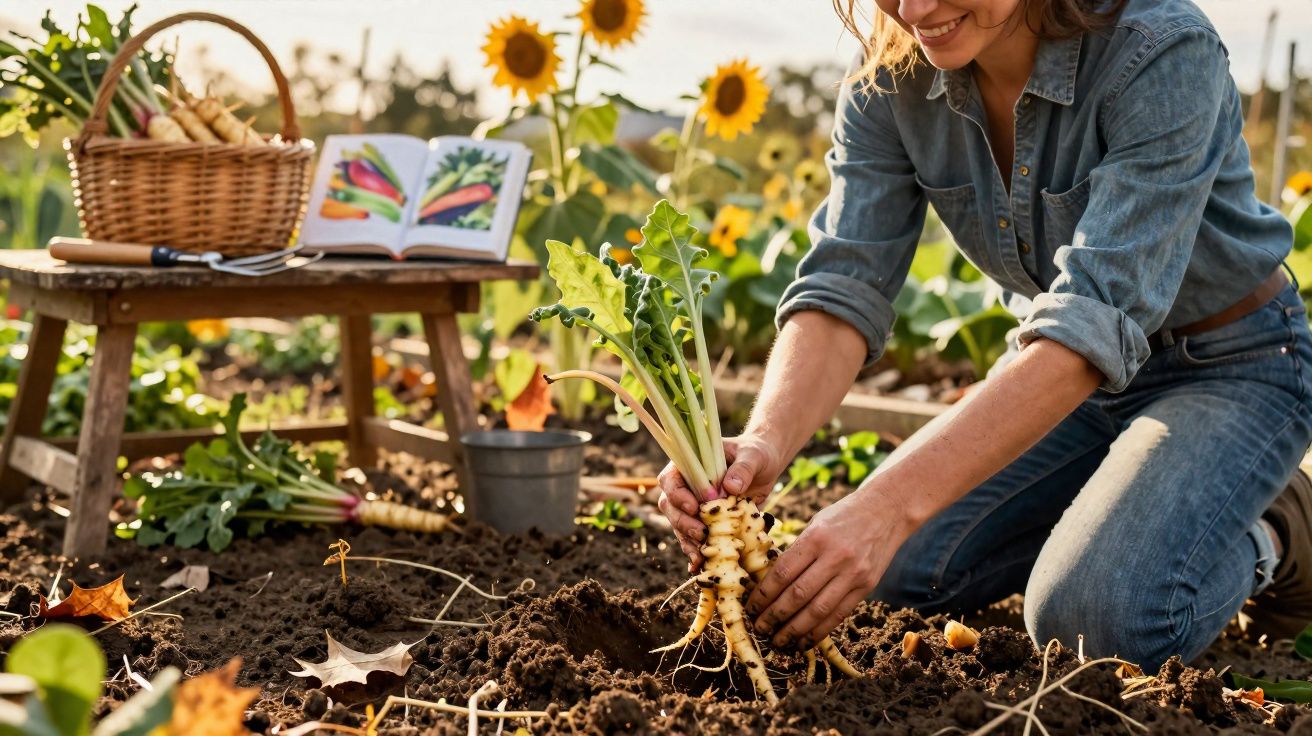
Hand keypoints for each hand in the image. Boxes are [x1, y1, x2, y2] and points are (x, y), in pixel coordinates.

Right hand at [657, 435, 787, 570]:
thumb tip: (730, 487)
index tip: (695, 507)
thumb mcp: (753, 456)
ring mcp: (693, 506)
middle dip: (683, 523)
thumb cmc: (756, 454)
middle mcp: (686, 486)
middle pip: (670, 507)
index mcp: (689, 465)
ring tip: (702, 555)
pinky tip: (700, 567)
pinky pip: (695, 539)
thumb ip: (742, 469)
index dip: (678, 495)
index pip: (670, 479)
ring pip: (679, 526)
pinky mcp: (705, 522)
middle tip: (701, 534)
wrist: (765, 466)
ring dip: (688, 542)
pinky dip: (697, 552)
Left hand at [745, 486, 915, 648]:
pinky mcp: (866, 586)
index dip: (764, 595)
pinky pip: (839, 614)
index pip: (783, 573)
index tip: (750, 608)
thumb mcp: (816, 524)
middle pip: (798, 595)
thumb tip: (771, 583)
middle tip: (759, 629)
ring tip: (778, 641)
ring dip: (795, 630)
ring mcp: (853, 573)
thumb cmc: (843, 515)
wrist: (886, 511)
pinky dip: (820, 631)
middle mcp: (835, 557)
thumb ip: (798, 551)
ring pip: (818, 610)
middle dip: (774, 616)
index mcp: (816, 537)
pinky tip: (805, 641)